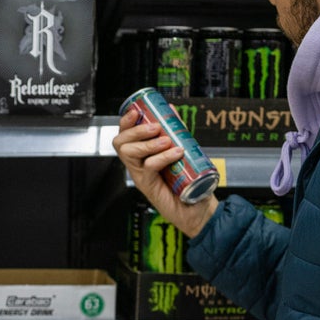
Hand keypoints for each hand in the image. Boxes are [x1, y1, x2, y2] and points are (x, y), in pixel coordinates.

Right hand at [113, 115, 217, 238]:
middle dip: (136, 130)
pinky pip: (149, 167)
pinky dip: (162, 157)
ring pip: (129, 154)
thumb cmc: (190, 183)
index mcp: (141, 155)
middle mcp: (137, 165)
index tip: (136, 111)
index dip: (125, 122)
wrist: (199, 209)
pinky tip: (176, 152)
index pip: (124, 135)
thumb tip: (171, 110)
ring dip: (147, 143)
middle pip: (121, 143)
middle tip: (156, 127)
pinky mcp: (149, 187)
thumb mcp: (183, 151)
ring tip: (166, 140)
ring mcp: (141, 176)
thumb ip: (176, 132)